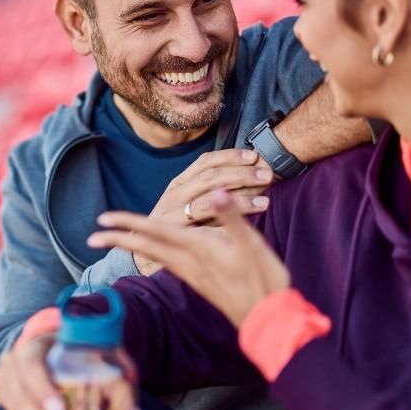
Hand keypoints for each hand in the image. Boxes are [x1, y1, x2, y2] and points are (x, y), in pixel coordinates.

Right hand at [0, 334, 139, 409]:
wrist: (50, 346)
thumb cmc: (78, 351)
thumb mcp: (99, 356)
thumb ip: (116, 383)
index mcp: (34, 347)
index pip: (32, 366)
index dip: (42, 389)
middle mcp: (14, 365)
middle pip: (21, 397)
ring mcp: (7, 385)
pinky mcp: (10, 404)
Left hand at [88, 189, 290, 325]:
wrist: (269, 322)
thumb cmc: (264, 282)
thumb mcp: (252, 246)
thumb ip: (232, 218)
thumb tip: (214, 192)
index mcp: (198, 249)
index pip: (155, 232)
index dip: (129, 223)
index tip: (103, 219)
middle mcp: (189, 262)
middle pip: (147, 246)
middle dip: (120, 239)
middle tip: (92, 236)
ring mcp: (193, 274)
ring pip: (155, 256)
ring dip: (133, 246)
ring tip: (116, 241)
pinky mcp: (199, 282)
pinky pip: (167, 264)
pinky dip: (153, 255)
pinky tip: (154, 254)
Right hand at [134, 149, 274, 275]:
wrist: (144, 253)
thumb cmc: (176, 226)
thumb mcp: (189, 202)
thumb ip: (213, 190)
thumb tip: (252, 177)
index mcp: (179, 183)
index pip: (205, 162)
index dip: (230, 156)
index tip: (254, 156)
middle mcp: (174, 196)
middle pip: (210, 179)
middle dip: (241, 175)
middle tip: (266, 175)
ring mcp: (172, 217)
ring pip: (208, 203)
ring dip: (239, 201)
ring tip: (264, 202)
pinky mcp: (176, 238)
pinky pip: (205, 232)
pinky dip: (226, 229)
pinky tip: (247, 229)